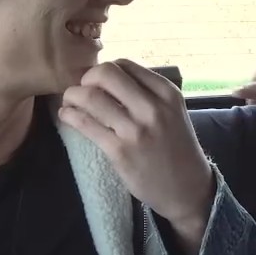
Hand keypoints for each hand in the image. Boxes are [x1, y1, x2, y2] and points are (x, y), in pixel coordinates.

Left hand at [60, 60, 213, 229]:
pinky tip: (68, 116)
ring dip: (72, 96)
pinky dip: (70, 115)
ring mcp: (136, 129)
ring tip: (70, 104)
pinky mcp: (120, 151)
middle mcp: (153, 107)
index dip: (105, 71)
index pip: (125, 64)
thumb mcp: (173, 113)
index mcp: (167, 93)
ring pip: (90, 96)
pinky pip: (85, 123)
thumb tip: (108, 80)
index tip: (98, 84)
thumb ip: (149, 95)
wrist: (188, 189)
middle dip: (86, 78)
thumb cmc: (177, 150)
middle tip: (82, 91)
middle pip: (105, 73)